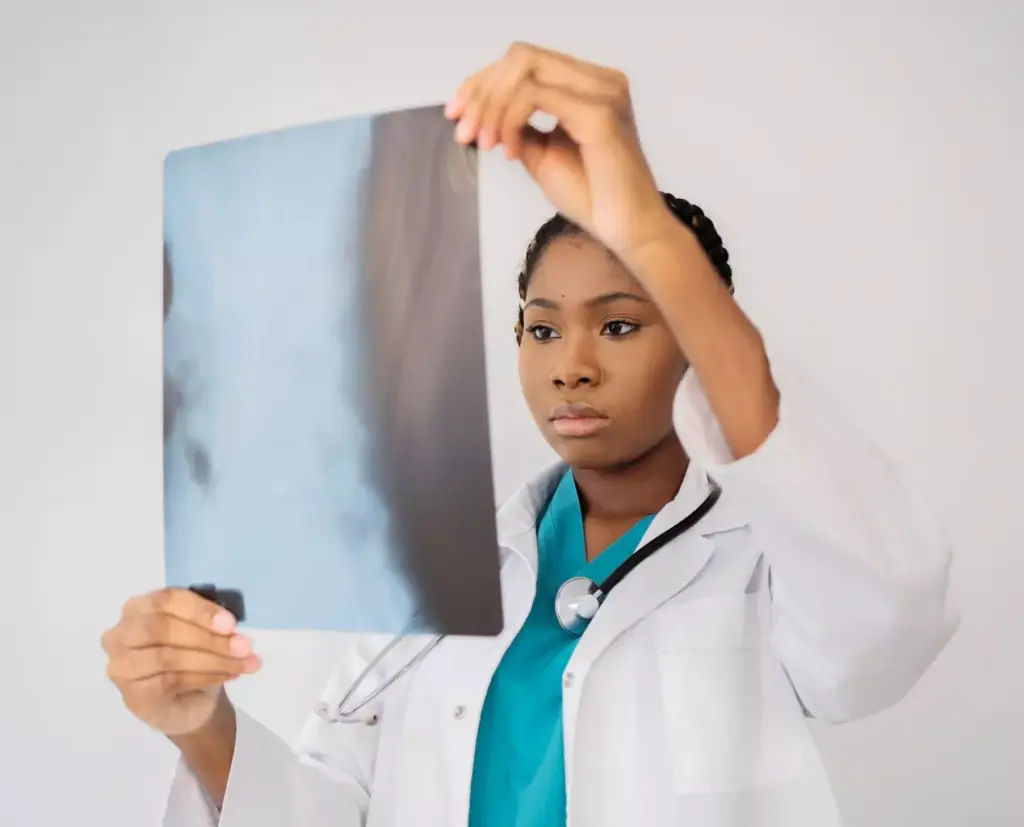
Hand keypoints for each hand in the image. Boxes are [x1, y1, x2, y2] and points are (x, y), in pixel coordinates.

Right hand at [101, 588, 259, 736]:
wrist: (188, 703)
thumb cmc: (194, 656)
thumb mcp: (203, 630)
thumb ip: (210, 621)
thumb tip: (232, 625)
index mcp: (140, 607)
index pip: (165, 600)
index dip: (200, 610)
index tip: (231, 623)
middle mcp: (122, 634)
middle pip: (161, 627)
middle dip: (207, 637)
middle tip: (243, 646)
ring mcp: (122, 666)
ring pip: (167, 657)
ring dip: (213, 660)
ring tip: (243, 663)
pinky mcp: (132, 695)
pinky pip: (169, 681)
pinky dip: (205, 677)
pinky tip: (228, 675)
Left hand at [445, 42, 674, 264]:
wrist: (627, 230)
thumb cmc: (593, 198)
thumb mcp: (542, 155)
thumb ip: (518, 128)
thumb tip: (481, 115)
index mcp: (588, 84)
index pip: (524, 62)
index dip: (482, 83)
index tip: (456, 115)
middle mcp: (599, 79)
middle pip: (520, 57)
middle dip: (481, 91)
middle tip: (464, 131)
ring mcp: (602, 92)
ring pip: (525, 69)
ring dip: (492, 105)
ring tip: (485, 143)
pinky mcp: (599, 113)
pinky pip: (535, 97)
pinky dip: (511, 120)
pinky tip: (509, 151)